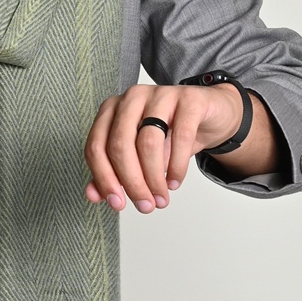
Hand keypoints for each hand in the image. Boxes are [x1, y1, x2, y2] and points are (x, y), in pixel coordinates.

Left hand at [84, 83, 244, 212]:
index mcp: (111, 110)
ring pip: (148, 142)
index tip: (117, 204)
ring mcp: (160, 94)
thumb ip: (112, 172)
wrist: (208, 116)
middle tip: (145, 205)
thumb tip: (93, 195)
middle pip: (120, 145)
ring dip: (154, 178)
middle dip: (132, 182)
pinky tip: (175, 181)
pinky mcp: (189, 99)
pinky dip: (177, 166)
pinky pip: (180, 137)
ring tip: (161, 198)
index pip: (96, 147)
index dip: (104, 179)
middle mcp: (132, 98)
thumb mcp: (138, 155)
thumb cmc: (168, 135)